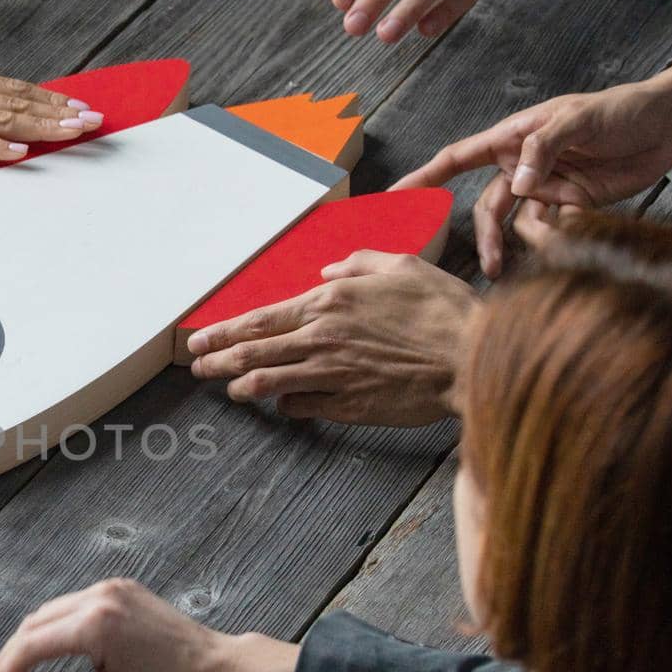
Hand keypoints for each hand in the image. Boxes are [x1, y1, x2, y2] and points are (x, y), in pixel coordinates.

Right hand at [0, 578, 298, 671]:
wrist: (213, 664)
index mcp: (94, 624)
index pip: (30, 645)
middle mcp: (97, 596)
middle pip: (33, 624)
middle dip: (11, 657)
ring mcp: (108, 587)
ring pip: (50, 611)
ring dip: (29, 640)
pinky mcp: (118, 587)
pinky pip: (72, 604)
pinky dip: (54, 626)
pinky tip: (47, 649)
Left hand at [187, 251, 478, 424]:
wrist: (474, 357)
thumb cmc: (442, 309)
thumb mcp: (401, 266)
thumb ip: (357, 264)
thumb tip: (326, 273)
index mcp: (330, 302)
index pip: (259, 320)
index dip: (221, 333)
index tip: (198, 342)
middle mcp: (322, 339)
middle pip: (251, 353)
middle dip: (216, 362)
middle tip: (197, 369)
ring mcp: (331, 375)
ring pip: (267, 383)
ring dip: (241, 386)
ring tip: (228, 388)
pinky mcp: (347, 405)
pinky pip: (301, 406)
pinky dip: (286, 404)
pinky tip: (282, 403)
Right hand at [395, 61, 671, 273]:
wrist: (669, 126)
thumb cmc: (619, 110)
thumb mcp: (578, 119)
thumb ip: (544, 147)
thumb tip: (517, 184)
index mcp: (513, 138)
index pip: (458, 158)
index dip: (424, 178)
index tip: (393, 196)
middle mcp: (523, 166)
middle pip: (488, 206)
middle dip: (485, 236)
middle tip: (489, 266)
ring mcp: (546, 187)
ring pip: (517, 223)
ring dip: (519, 242)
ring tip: (521, 259)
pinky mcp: (572, 205)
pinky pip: (552, 228)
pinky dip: (558, 236)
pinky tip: (575, 229)